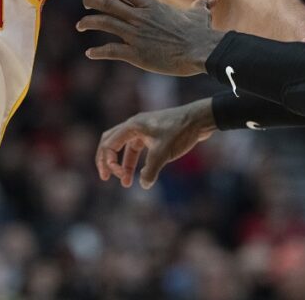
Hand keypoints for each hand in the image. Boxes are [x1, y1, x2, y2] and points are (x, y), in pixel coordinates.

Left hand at [76, 0, 223, 76]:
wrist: (200, 51)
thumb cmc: (201, 33)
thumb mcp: (200, 13)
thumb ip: (201, 5)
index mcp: (150, 5)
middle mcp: (139, 17)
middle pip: (106, 3)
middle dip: (92, 0)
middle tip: (85, 2)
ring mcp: (135, 35)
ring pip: (103, 23)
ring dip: (88, 22)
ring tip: (80, 25)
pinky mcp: (135, 54)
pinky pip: (109, 50)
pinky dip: (97, 51)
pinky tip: (90, 53)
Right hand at [96, 99, 215, 188]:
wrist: (199, 120)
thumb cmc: (180, 132)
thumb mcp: (163, 153)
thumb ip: (151, 170)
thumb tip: (144, 185)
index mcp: (132, 127)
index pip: (109, 144)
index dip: (108, 163)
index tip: (118, 178)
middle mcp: (134, 126)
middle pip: (110, 142)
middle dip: (107, 161)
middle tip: (105, 177)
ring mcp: (143, 129)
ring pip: (126, 147)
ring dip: (124, 164)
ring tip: (126, 183)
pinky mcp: (153, 134)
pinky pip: (137, 148)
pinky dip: (134, 161)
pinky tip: (140, 173)